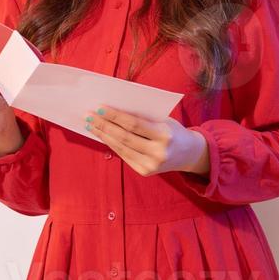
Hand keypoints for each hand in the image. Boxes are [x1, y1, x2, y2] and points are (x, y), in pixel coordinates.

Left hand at [83, 105, 209, 177]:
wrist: (189, 153)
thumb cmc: (173, 131)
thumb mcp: (163, 120)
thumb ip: (143, 117)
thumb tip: (113, 111)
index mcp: (164, 135)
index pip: (134, 124)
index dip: (115, 116)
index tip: (100, 108)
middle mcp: (158, 152)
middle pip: (124, 137)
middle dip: (104, 125)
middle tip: (89, 116)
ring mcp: (151, 165)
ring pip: (121, 147)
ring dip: (103, 135)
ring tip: (90, 125)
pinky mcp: (145, 172)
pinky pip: (124, 155)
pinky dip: (111, 145)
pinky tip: (102, 136)